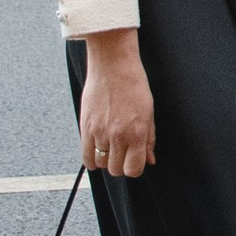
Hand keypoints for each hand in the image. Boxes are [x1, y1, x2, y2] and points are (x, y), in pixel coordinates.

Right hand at [80, 33, 156, 178]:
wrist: (113, 65)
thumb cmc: (134, 85)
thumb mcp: (149, 112)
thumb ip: (149, 139)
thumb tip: (149, 160)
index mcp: (137, 133)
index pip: (133, 169)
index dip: (134, 168)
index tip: (133, 160)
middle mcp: (118, 136)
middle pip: (116, 169)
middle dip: (120, 165)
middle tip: (122, 153)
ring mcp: (100, 132)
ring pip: (101, 164)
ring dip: (106, 160)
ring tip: (109, 147)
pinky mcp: (86, 127)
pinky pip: (86, 156)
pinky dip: (91, 159)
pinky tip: (97, 150)